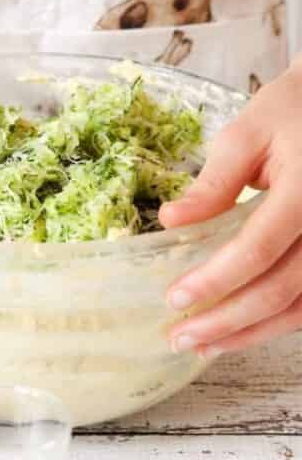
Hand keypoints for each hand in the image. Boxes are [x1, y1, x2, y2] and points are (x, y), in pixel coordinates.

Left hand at [161, 61, 301, 356]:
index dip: (215, 279)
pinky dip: (277, 322)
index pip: (257, 249)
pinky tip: (241, 330)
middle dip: (228, 320)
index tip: (174, 298)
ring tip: (205, 346)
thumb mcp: (246, 134)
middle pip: (280, 291)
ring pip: (300, 308)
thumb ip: (213, 183)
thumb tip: (171, 222)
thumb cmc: (290, 113)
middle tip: (181, 338)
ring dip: (252, 332)